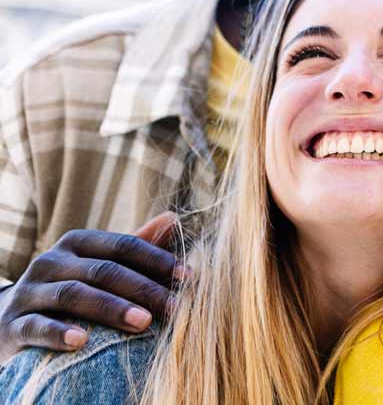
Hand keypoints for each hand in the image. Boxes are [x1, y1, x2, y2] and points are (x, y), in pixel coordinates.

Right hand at [0, 213, 179, 363]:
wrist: (10, 318)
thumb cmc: (69, 287)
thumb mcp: (99, 264)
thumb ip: (136, 245)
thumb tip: (174, 217)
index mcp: (78, 243)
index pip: (123, 246)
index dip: (157, 260)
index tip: (189, 278)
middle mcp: (52, 261)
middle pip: (103, 271)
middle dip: (143, 289)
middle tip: (174, 308)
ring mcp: (29, 292)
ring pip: (73, 295)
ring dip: (111, 309)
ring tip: (143, 324)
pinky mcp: (12, 325)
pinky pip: (36, 326)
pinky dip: (59, 333)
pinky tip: (83, 341)